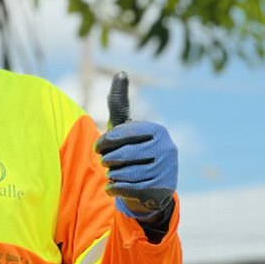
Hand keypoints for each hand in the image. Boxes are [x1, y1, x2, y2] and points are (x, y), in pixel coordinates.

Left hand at [95, 72, 177, 220]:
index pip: (120, 134)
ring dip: (112, 176)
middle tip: (106, 164)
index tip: (97, 148)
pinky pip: (128, 189)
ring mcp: (166, 170)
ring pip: (123, 173)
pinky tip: (114, 187)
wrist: (151, 186)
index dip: (104, 143)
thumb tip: (121, 73)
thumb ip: (120, 103)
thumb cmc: (133, 150)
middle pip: (121, 155)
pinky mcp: (161, 190)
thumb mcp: (125, 127)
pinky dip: (115, 189)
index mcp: (157, 131)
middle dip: (108, 161)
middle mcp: (167, 149)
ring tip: (115, 174)